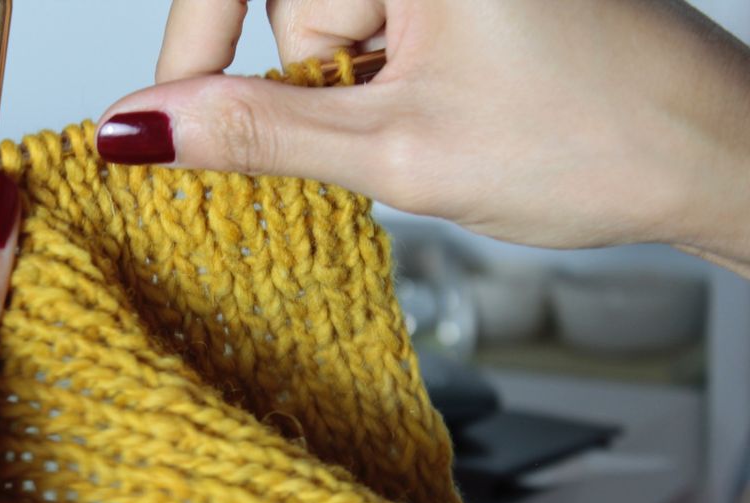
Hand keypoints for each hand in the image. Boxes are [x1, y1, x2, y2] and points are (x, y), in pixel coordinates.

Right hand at [97, 0, 749, 272]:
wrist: (707, 154)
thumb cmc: (598, 138)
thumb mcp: (399, 150)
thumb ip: (256, 133)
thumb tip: (142, 125)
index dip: (191, 43)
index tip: (162, 117)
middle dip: (303, 78)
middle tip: (371, 131)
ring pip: (326, 12)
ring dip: (349, 83)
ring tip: (431, 120)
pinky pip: (371, 14)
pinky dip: (377, 70)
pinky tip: (439, 101)